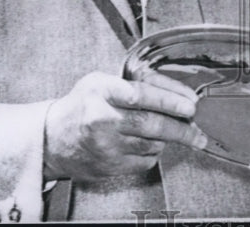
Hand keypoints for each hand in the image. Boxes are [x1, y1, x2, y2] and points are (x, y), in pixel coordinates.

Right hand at [43, 71, 205, 181]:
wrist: (51, 139)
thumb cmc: (82, 105)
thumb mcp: (101, 81)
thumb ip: (135, 82)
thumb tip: (177, 92)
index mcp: (101, 91)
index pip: (141, 94)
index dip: (170, 100)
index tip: (190, 105)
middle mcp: (102, 118)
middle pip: (152, 124)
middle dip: (183, 128)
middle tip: (199, 131)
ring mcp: (105, 146)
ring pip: (152, 143)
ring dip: (169, 139)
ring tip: (174, 132)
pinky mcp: (109, 166)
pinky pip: (145, 160)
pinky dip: (153, 152)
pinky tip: (148, 144)